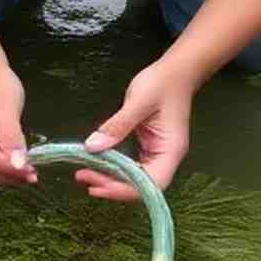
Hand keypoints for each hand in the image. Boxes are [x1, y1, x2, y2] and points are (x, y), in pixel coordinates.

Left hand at [80, 57, 197, 196]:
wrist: (176, 71)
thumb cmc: (163, 83)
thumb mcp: (138, 102)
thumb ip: (117, 126)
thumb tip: (92, 147)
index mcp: (170, 150)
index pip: (149, 183)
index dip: (123, 189)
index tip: (97, 185)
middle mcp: (166, 157)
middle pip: (141, 186)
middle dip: (112, 186)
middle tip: (84, 176)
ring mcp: (158, 154)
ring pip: (135, 179)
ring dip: (111, 180)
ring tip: (86, 174)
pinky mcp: (149, 148)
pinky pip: (132, 167)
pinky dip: (115, 169)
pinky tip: (98, 165)